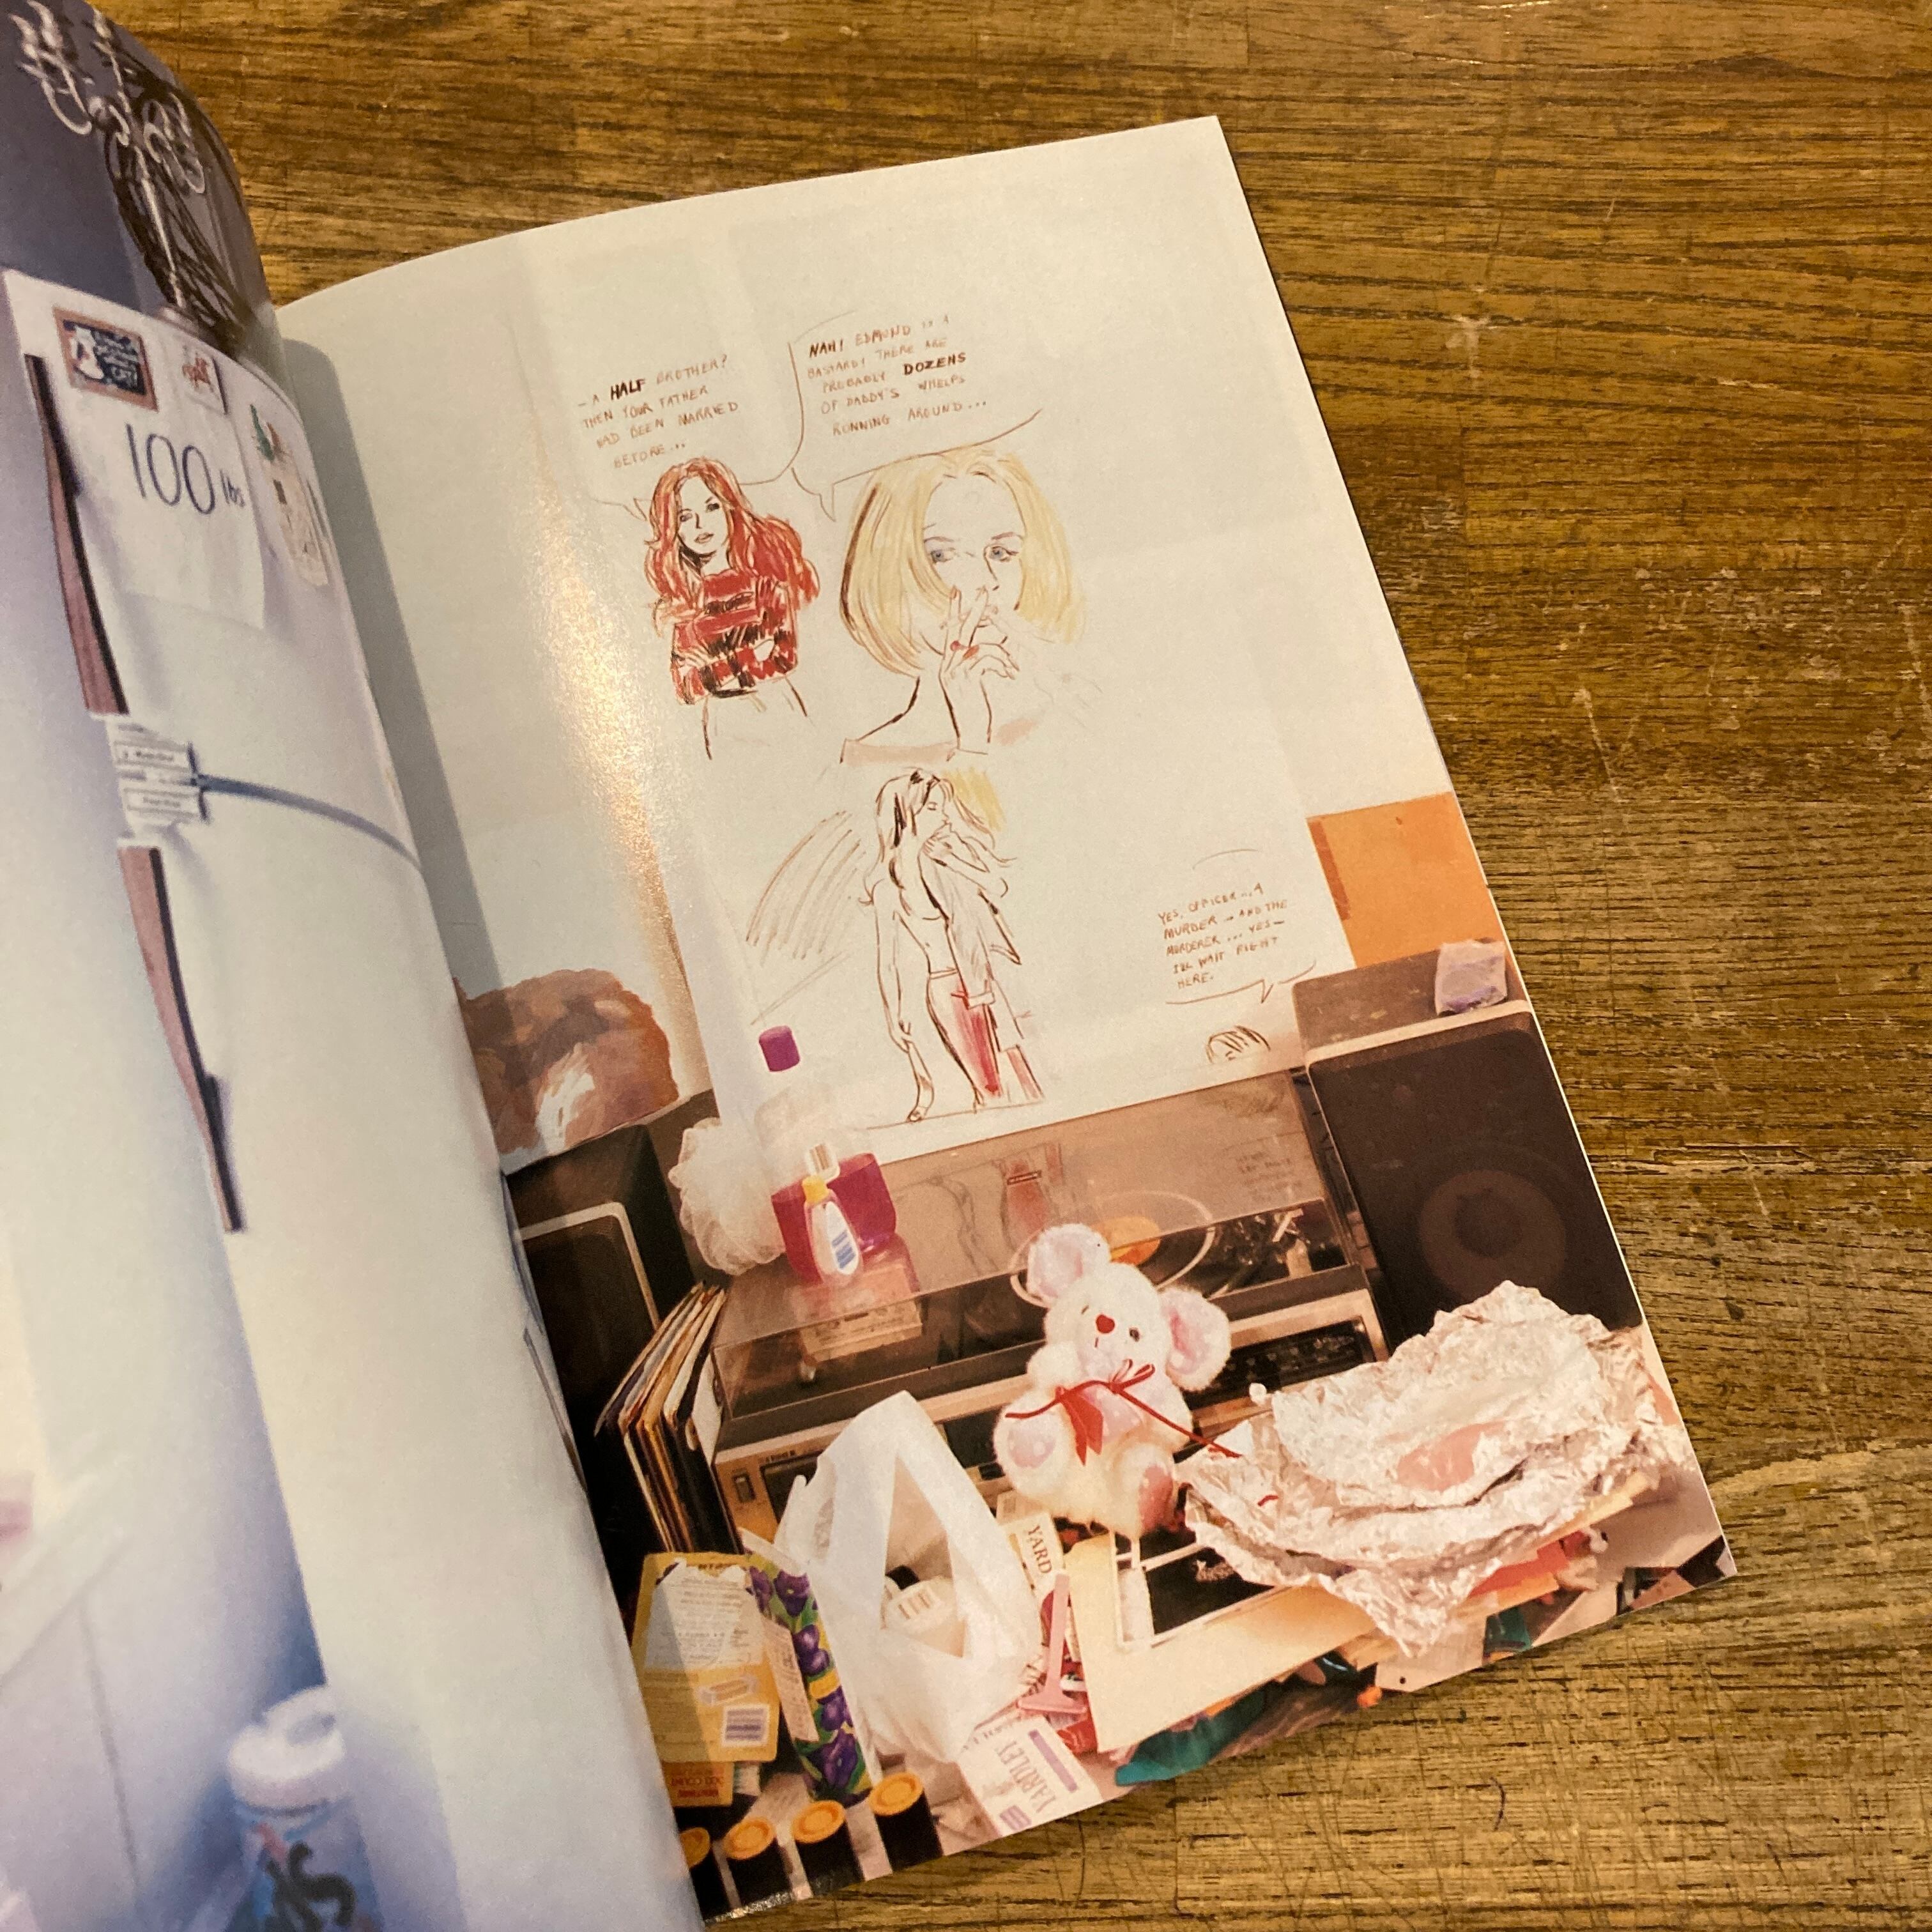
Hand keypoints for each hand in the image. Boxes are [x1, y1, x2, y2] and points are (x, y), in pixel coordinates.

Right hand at [935, 587, 1016, 752]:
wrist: (971, 740)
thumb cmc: (977, 715)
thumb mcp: (979, 685)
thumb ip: (982, 663)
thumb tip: (1000, 642)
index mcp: (949, 665)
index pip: (952, 632)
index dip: (956, 611)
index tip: (961, 591)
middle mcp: (947, 666)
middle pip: (960, 629)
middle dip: (973, 609)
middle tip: (983, 590)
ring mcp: (953, 673)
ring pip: (979, 645)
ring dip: (1003, 653)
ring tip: (1015, 667)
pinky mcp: (963, 680)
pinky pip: (985, 659)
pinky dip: (1001, 664)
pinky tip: (1009, 676)